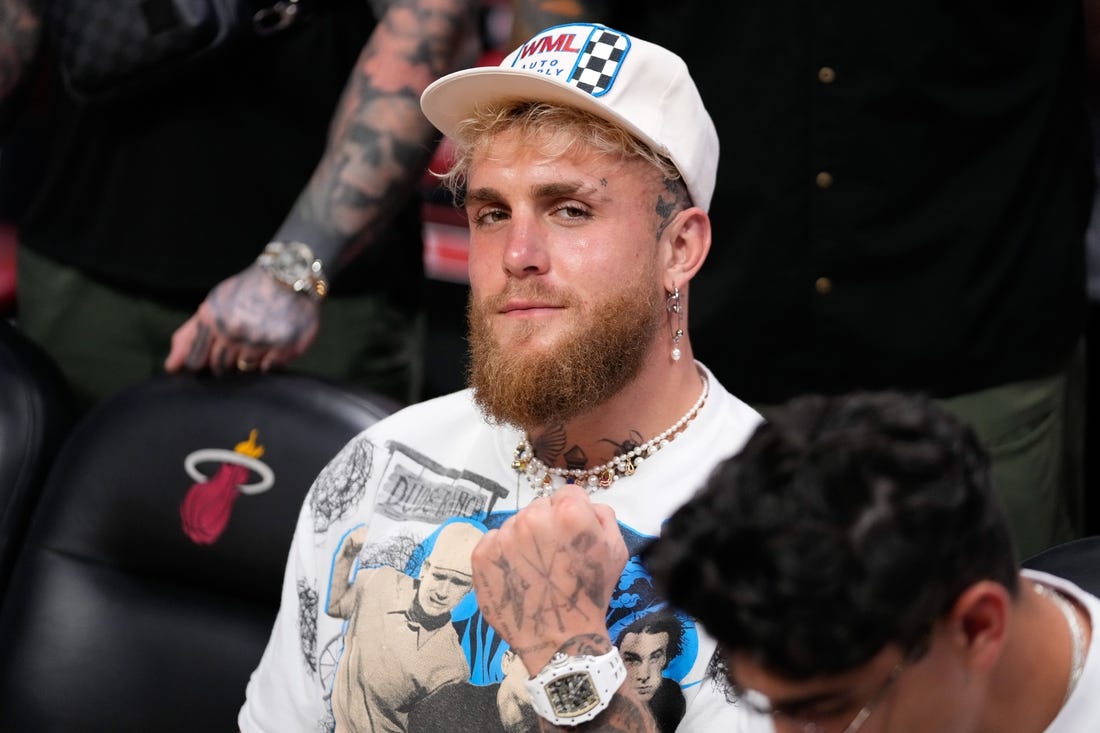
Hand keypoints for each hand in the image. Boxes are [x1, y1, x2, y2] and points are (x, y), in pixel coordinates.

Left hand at [164, 264, 319, 374]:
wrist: (286, 274)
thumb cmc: (246, 292)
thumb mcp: (212, 306)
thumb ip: (189, 336)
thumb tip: (171, 367)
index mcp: (212, 320)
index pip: (195, 362)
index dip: (204, 361)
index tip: (215, 351)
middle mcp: (233, 330)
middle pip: (220, 368)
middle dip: (227, 362)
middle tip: (241, 342)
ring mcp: (258, 339)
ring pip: (245, 369)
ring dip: (250, 360)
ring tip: (259, 340)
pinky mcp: (284, 345)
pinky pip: (270, 369)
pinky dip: (271, 362)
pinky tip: (274, 345)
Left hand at [471, 485, 627, 675]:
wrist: (559, 639)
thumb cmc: (591, 595)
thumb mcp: (616, 550)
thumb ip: (603, 515)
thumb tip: (584, 504)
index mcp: (569, 512)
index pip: (568, 494)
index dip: (574, 514)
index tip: (572, 537)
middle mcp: (533, 518)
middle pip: (540, 507)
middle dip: (548, 525)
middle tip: (554, 557)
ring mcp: (504, 537)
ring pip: (515, 523)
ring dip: (524, 539)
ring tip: (535, 570)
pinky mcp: (482, 556)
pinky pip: (493, 541)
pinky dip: (503, 554)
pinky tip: (517, 574)